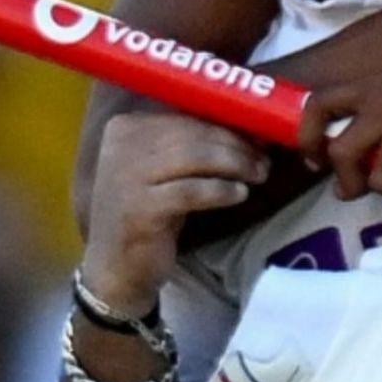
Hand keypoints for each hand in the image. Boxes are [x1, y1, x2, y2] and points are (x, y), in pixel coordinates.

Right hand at [82, 112, 267, 314]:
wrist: (118, 266)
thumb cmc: (151, 211)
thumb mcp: (167, 169)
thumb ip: (197, 143)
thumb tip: (255, 127)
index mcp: (125, 126)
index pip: (187, 115)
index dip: (229, 125)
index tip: (259, 137)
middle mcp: (120, 145)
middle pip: (195, 134)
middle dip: (237, 146)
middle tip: (264, 160)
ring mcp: (126, 177)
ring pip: (197, 157)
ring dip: (236, 165)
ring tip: (258, 175)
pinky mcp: (139, 208)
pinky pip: (193, 190)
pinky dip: (222, 190)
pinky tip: (239, 194)